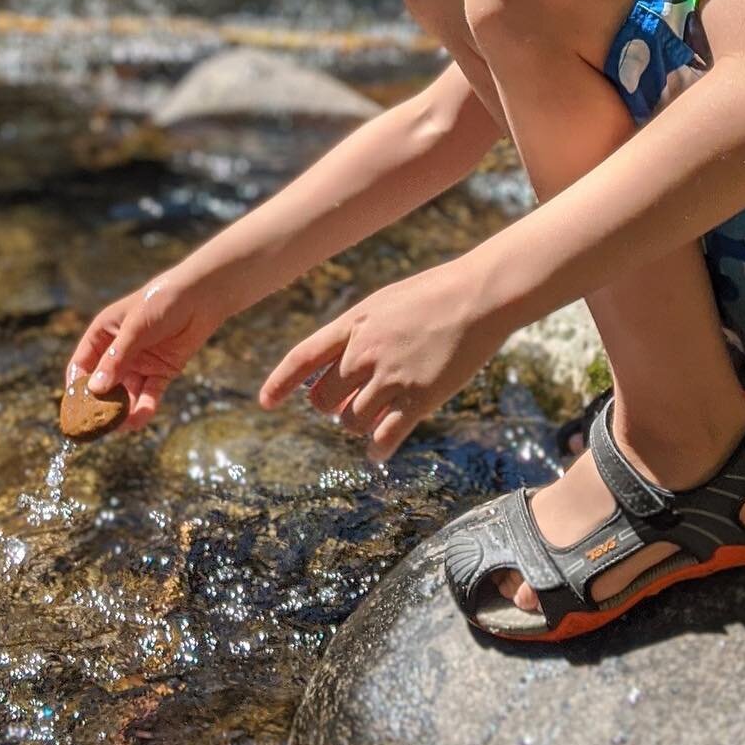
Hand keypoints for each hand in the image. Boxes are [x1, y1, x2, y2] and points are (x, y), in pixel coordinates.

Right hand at [65, 268, 225, 430]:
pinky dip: (144, 409)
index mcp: (103, 335)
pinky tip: (139, 420)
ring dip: (122, 412)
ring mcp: (140, 364)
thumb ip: (116, 358)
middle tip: (95, 425)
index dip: (77, 386)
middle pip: (103, 384)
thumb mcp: (135, 327)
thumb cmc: (163, 301)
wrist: (202, 296)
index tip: (74, 408)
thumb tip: (95, 389)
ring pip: (126, 395)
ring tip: (119, 428)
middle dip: (100, 405)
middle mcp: (119, 352)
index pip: (82, 365)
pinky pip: (149, 395)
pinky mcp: (162, 373)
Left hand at [258, 260, 508, 461]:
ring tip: (375, 417)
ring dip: (358, 424)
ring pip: (352, 421)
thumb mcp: (385, 303)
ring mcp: (391, 377)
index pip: (302, 357)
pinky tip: (379, 449)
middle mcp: (365, 352)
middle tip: (349, 403)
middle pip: (324, 399)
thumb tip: (342, 369)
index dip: (280, 382)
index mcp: (354, 324)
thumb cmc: (435, 294)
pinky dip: (378, 447)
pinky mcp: (420, 398)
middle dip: (332, 406)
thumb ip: (359, 334)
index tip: (265, 402)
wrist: (479, 295)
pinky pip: (385, 437)